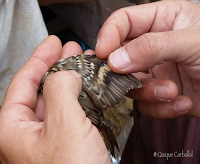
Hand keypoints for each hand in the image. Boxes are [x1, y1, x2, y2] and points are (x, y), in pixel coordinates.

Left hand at [0, 36, 109, 163]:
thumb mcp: (63, 125)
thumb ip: (61, 90)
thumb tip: (67, 74)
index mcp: (13, 129)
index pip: (24, 81)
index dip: (40, 58)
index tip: (53, 42)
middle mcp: (28, 133)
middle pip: (41, 87)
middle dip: (58, 66)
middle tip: (71, 49)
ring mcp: (49, 137)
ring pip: (58, 99)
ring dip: (72, 80)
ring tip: (85, 64)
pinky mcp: (67, 142)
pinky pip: (71, 112)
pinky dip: (81, 97)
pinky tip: (90, 88)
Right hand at [96, 0, 199, 117]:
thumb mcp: (193, 41)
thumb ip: (152, 46)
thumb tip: (115, 60)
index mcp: (161, 21)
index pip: (123, 22)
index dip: (108, 35)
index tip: (101, 54)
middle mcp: (153, 46)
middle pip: (120, 56)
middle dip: (125, 72)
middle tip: (129, 80)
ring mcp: (154, 71)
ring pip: (131, 83)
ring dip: (149, 92)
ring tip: (172, 91)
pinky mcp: (158, 93)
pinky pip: (145, 103)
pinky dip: (160, 107)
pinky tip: (182, 102)